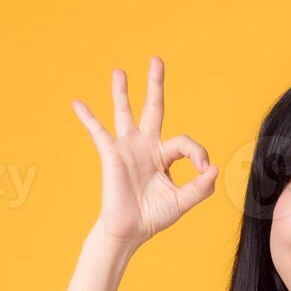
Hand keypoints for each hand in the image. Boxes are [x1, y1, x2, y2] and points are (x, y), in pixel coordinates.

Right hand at [72, 56, 217, 249]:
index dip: (198, 153)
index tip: (204, 170)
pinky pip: (97, 131)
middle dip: (155, 85)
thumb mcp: (183, 201)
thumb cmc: (154, 216)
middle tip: (156, 60)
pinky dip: (87, 117)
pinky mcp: (111, 153)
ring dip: (121, 91)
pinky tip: (77, 103)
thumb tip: (214, 168)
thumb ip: (201, 187)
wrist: (130, 230)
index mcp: (164, 155)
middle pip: (152, 108)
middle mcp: (146, 146)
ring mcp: (127, 147)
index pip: (184, 142)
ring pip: (124, 112)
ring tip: (119, 71)